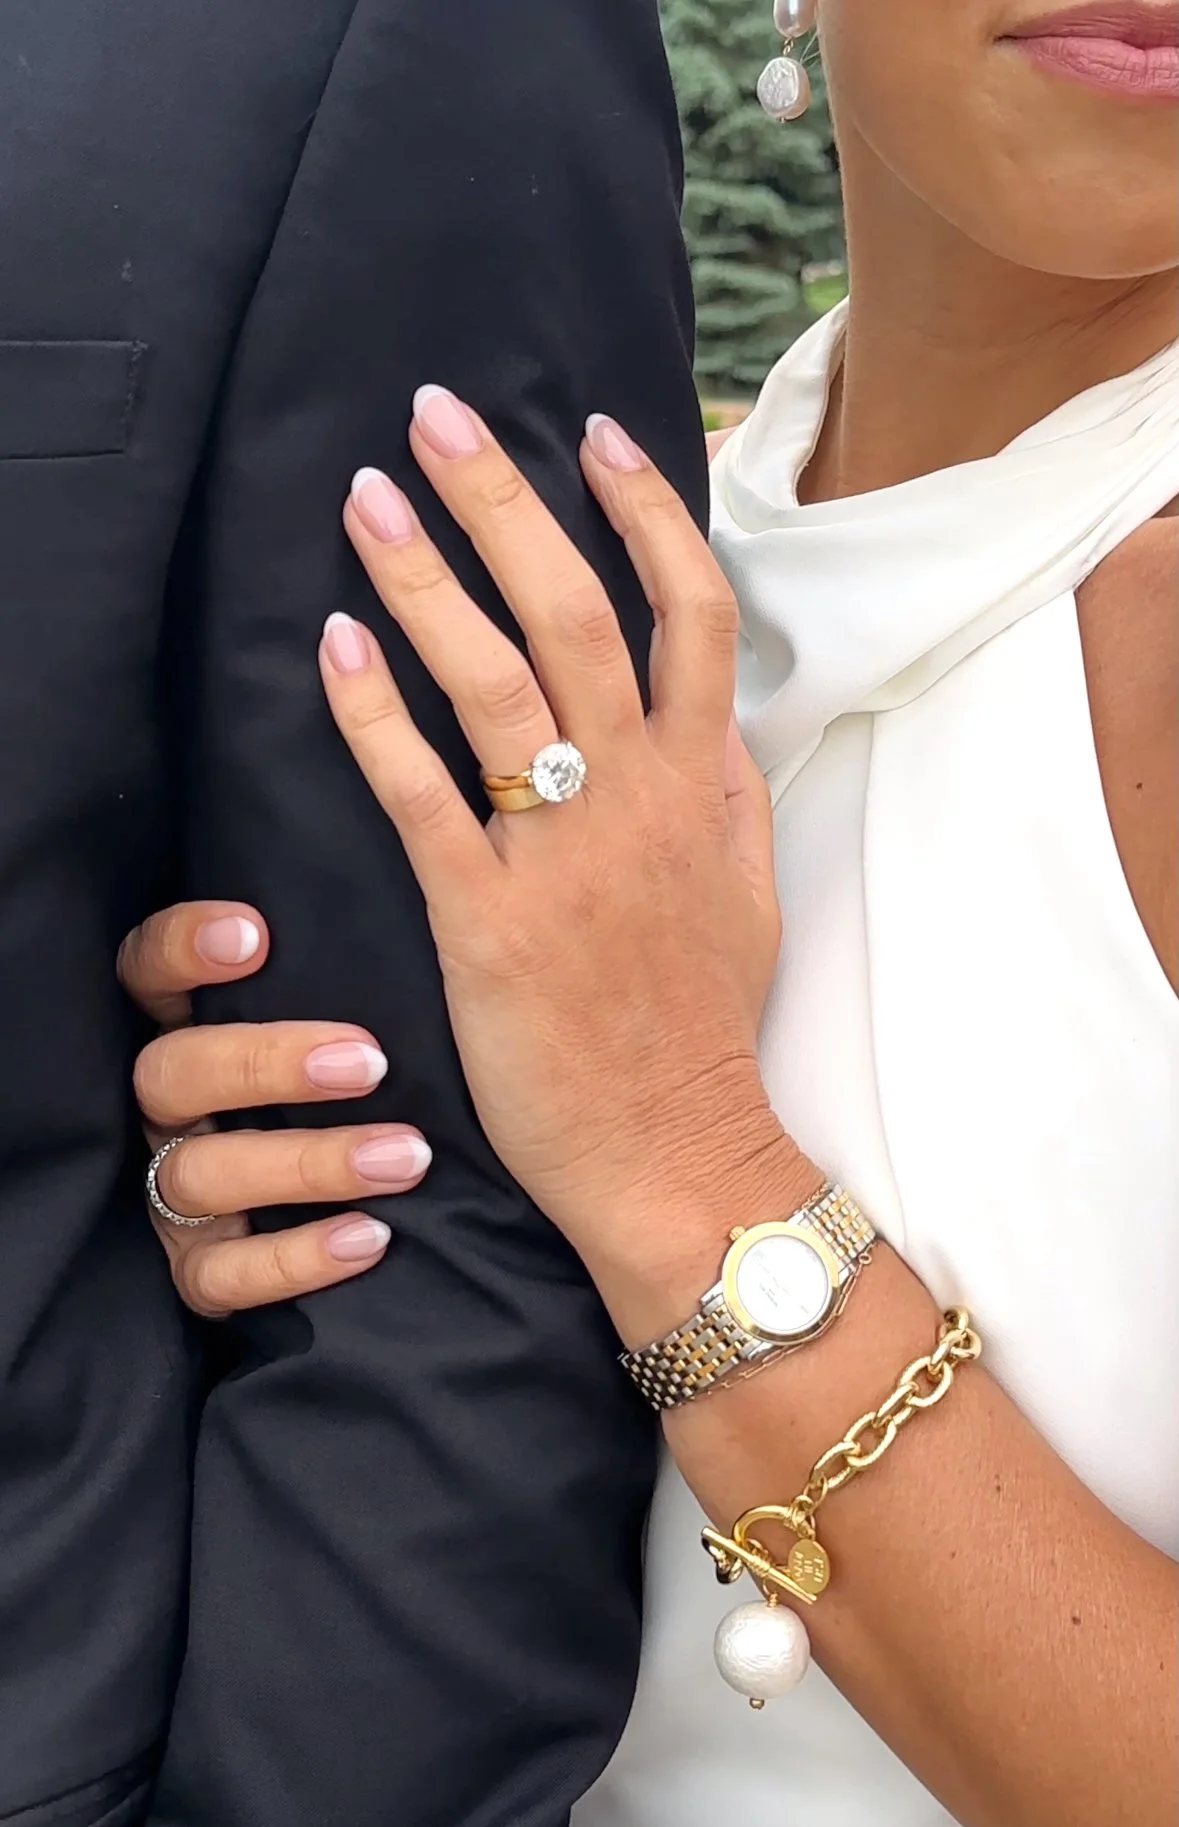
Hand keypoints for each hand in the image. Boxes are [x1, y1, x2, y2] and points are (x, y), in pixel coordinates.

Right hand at [118, 901, 431, 1315]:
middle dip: (267, 1064)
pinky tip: (372, 1237)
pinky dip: (297, 1258)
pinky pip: (223, 1277)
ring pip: (199, 1175)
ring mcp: (176, 1195)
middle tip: (370, 1062)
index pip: (146, 971)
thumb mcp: (349, 1024)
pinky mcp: (200, 1271)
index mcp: (186, 1030)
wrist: (416, 1211)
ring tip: (407, 1157)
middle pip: (170, 1073)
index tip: (257, 933)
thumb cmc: (370, 1092)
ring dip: (307, 1162)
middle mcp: (167, 1111)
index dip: (183, 948)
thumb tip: (411, 874)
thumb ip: (340, 974)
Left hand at [318, 393, 788, 1308]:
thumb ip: (730, 794)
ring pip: (496, 685)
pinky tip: (336, 647)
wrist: (674, 1152)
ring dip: (427, 579)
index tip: (597, 434)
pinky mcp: (487, 923)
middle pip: (575, 614)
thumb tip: (715, 715)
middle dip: (505, 501)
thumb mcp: (749, 898)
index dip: (647, 512)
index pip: (691, 614)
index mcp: (700, 788)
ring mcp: (561, 860)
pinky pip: (424, 798)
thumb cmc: (702, 1030)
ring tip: (368, 502)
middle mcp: (635, 802)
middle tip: (437, 415)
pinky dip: (377, 716)